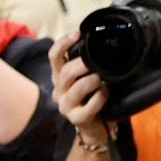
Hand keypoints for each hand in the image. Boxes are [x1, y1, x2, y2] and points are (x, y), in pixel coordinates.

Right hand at [50, 31, 109, 146]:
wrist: (98, 127)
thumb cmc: (96, 97)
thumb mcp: (90, 77)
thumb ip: (91, 63)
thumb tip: (107, 41)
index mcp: (60, 77)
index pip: (54, 57)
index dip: (63, 43)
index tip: (77, 33)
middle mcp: (59, 90)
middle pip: (65, 72)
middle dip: (83, 64)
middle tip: (98, 62)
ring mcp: (66, 106)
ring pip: (76, 89)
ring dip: (93, 81)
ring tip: (105, 78)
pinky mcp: (76, 119)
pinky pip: (88, 107)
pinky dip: (99, 98)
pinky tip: (106, 93)